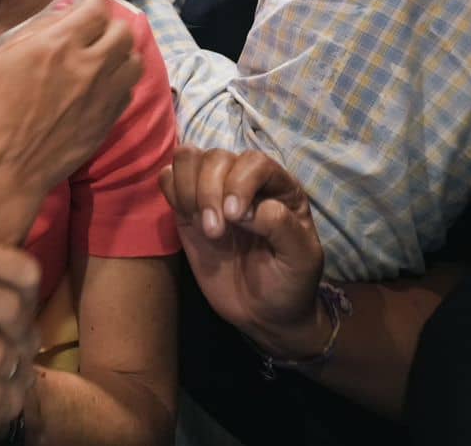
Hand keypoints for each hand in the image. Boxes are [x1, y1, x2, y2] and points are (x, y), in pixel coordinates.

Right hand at [0, 0, 141, 242]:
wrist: (6, 169)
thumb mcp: (1, 58)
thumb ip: (37, 30)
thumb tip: (64, 16)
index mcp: (60, 44)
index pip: (97, 8)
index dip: (91, 3)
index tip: (84, 7)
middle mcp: (91, 65)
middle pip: (123, 31)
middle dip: (109, 25)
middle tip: (93, 32)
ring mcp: (106, 94)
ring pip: (134, 60)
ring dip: (121, 53)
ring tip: (103, 58)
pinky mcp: (111, 119)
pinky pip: (129, 89)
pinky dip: (120, 80)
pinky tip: (101, 85)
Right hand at [158, 147, 327, 359]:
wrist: (263, 313)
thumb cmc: (289, 283)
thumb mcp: (302, 259)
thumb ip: (282, 226)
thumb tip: (247, 209)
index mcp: (279, 187)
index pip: (254, 161)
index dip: (240, 183)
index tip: (235, 219)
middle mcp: (245, 181)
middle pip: (216, 157)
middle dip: (210, 192)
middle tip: (215, 233)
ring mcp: (214, 191)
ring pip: (189, 158)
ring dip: (189, 190)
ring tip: (203, 227)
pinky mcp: (188, 207)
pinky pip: (169, 178)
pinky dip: (173, 193)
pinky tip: (189, 219)